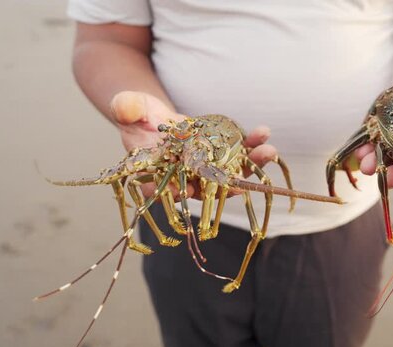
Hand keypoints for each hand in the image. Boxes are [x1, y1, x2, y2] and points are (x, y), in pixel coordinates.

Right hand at [110, 91, 276, 197]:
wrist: (153, 113)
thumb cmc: (136, 114)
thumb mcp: (128, 109)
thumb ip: (126, 109)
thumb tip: (125, 108)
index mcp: (158, 176)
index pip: (169, 190)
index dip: (182, 192)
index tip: (195, 190)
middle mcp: (185, 177)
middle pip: (208, 187)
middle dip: (228, 184)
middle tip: (243, 183)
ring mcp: (207, 167)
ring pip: (231, 172)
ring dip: (250, 165)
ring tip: (268, 151)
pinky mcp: (221, 152)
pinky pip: (240, 152)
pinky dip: (253, 145)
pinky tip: (264, 132)